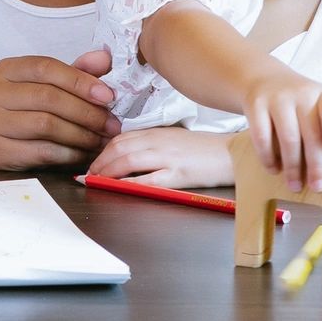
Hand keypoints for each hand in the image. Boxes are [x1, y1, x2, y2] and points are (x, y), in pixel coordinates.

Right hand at [0, 49, 120, 170]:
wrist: (1, 146)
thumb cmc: (28, 112)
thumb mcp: (51, 87)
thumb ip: (77, 72)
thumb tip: (104, 58)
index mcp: (6, 70)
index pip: (45, 67)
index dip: (79, 80)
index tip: (107, 96)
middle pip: (47, 97)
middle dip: (87, 112)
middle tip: (112, 124)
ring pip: (46, 125)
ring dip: (82, 135)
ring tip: (101, 140)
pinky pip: (41, 151)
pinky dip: (69, 154)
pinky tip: (85, 154)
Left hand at [87, 126, 235, 188]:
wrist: (234, 155)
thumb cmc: (206, 150)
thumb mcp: (175, 140)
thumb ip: (153, 145)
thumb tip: (128, 156)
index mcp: (159, 133)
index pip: (122, 137)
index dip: (103, 150)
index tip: (93, 162)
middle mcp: (160, 141)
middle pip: (119, 147)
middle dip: (99, 161)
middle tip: (87, 174)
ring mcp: (168, 157)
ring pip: (128, 159)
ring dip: (107, 171)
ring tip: (95, 180)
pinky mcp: (179, 174)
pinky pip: (148, 179)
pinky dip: (128, 183)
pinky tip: (117, 188)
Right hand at [243, 72, 321, 192]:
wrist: (265, 78)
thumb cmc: (300, 103)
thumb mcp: (318, 104)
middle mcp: (302, 94)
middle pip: (311, 133)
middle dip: (315, 164)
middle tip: (317, 186)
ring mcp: (278, 98)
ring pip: (288, 138)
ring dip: (292, 166)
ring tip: (294, 185)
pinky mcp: (256, 105)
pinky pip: (262, 137)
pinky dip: (268, 157)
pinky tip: (273, 169)